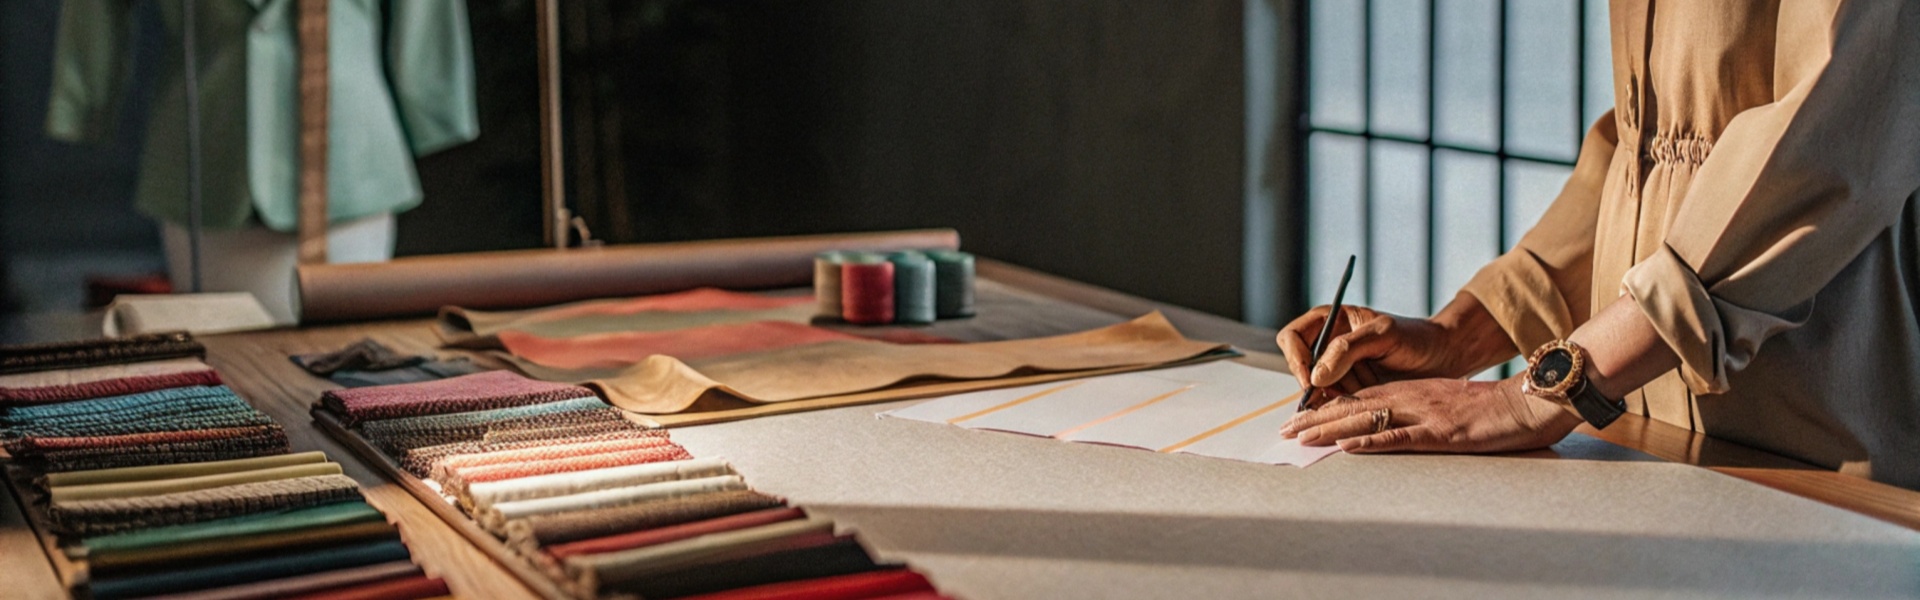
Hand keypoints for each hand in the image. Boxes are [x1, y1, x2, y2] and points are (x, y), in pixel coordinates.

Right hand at [1275, 293, 1516, 406]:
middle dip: (1319, 383)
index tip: (1311, 380)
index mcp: (1329, 321)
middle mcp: (1327, 345)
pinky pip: (1332, 403)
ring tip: (1368, 388)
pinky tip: (1367, 400)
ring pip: (1316, 390)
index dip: (1296, 359)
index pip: (1292, 337)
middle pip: (1300, 368)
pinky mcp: (1348, 389)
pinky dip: (1345, 407)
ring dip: (1337, 395)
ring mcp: (1336, 369)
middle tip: (1344, 391)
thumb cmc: (1416, 338)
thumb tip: (1316, 377)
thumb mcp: (1383, 334)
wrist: (1443, 358)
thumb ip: (1347, 349)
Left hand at [1277, 376, 1582, 453]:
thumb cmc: (1492, 409)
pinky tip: (1347, 446)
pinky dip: (1371, 441)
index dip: (1325, 408)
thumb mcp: (1447, 404)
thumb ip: (1418, 411)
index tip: (1298, 419)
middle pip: (1353, 406)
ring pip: (1367, 418)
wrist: (1530, 402)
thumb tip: (1392, 425)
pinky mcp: (1441, 432)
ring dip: (1330, 429)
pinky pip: (1400, 437)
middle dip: (1315, 418)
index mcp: (1411, 391)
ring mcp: (1424, 414)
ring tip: (1300, 437)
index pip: (1358, 397)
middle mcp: (1411, 398)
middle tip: (1284, 431)